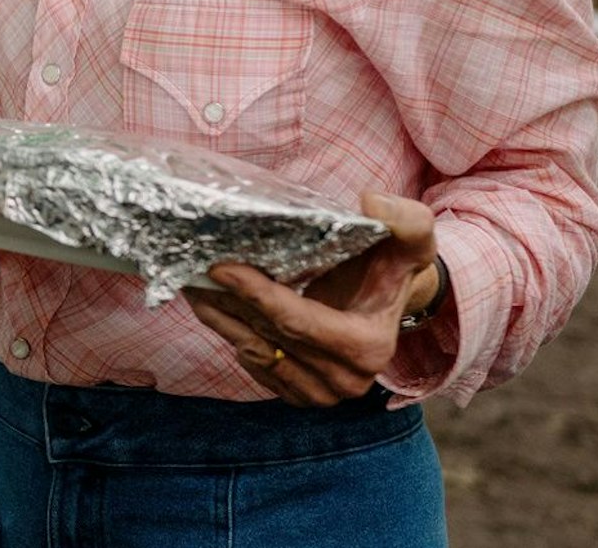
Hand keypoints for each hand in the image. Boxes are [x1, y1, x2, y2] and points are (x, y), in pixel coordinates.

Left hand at [185, 191, 439, 407]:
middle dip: (228, 300)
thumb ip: (404, 220)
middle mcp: (344, 380)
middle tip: (190, 267)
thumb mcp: (408, 239)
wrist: (384, 301)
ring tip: (189, 282)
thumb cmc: (390, 264)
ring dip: (218, 317)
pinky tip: (209, 303)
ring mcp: (319, 393)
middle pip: (269, 336)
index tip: (218, 266)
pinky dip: (228, 333)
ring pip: (254, 351)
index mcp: (367, 348)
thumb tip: (372, 203)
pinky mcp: (296, 394)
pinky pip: (252, 365)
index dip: (256, 294)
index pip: (298, 323)